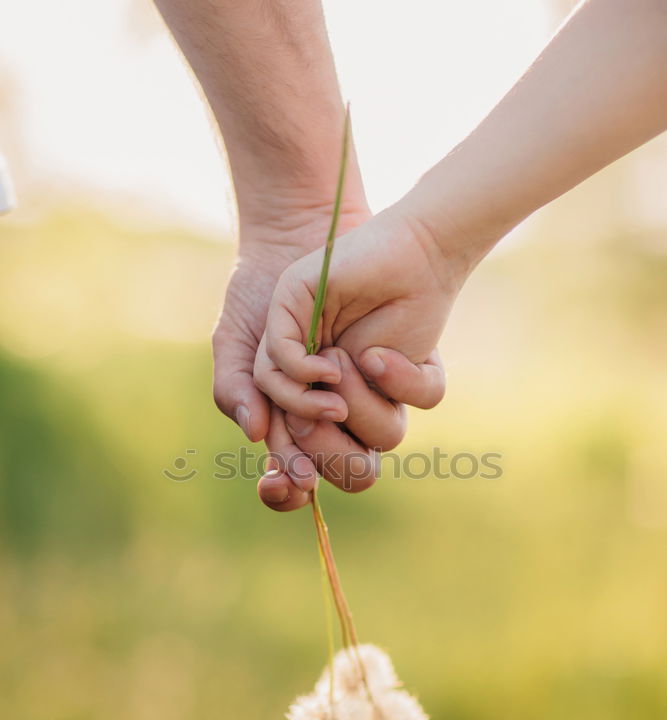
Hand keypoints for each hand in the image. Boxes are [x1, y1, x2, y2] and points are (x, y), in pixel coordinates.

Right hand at [212, 200, 444, 510]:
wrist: (310, 228)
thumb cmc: (265, 285)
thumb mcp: (238, 334)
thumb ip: (237, 384)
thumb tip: (258, 434)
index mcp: (294, 419)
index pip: (293, 480)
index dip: (287, 491)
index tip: (286, 481)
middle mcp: (338, 415)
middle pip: (345, 473)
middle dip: (327, 451)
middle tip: (318, 409)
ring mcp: (377, 393)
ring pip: (383, 440)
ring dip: (357, 404)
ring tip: (339, 360)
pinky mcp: (413, 369)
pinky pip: (421, 399)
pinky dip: (399, 380)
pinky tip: (375, 352)